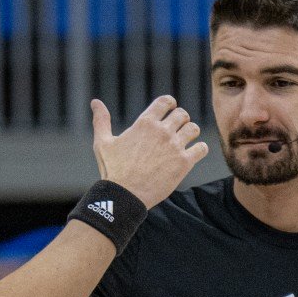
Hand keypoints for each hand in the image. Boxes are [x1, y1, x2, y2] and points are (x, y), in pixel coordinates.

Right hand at [90, 95, 208, 208]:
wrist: (125, 195)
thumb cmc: (112, 170)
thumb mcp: (102, 142)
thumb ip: (101, 120)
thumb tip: (95, 102)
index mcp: (144, 123)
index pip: (166, 101)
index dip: (170, 104)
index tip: (170, 110)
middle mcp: (162, 131)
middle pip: (183, 114)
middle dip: (181, 119)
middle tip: (177, 129)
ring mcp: (174, 146)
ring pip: (194, 129)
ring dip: (191, 133)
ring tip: (185, 141)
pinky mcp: (184, 163)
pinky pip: (202, 149)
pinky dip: (200, 150)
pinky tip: (193, 154)